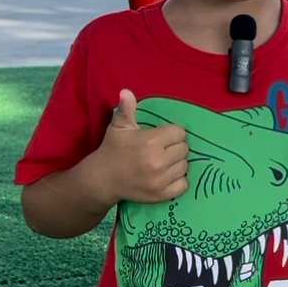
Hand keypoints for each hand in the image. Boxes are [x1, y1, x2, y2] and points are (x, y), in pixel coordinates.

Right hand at [90, 89, 188, 204]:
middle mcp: (158, 161)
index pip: (179, 132)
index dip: (171, 133)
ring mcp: (160, 180)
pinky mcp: (161, 195)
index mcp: (151, 141)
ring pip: (185, 166)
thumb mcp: (118, 127)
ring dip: (177, 163)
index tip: (161, 137)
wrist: (102, 180)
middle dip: (174, 147)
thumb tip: (126, 91)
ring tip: (162, 162)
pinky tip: (166, 176)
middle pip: (184, 149)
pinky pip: (184, 184)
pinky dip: (178, 180)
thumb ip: (126, 109)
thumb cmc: (112, 150)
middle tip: (161, 150)